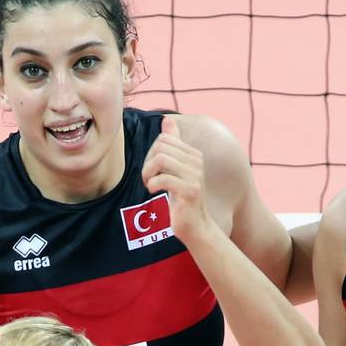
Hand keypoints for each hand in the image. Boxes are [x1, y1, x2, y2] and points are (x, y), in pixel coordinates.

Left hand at [144, 116, 216, 238]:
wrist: (195, 226)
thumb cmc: (182, 198)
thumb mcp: (176, 168)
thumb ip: (174, 144)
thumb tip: (166, 119)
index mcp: (193, 154)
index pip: (164, 139)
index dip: (151, 153)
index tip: (151, 169)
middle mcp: (197, 162)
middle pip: (160, 147)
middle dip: (147, 162)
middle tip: (148, 178)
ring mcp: (195, 176)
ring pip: (160, 159)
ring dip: (148, 173)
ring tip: (149, 183)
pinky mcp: (190, 191)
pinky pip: (163, 178)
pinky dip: (152, 184)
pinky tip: (153, 191)